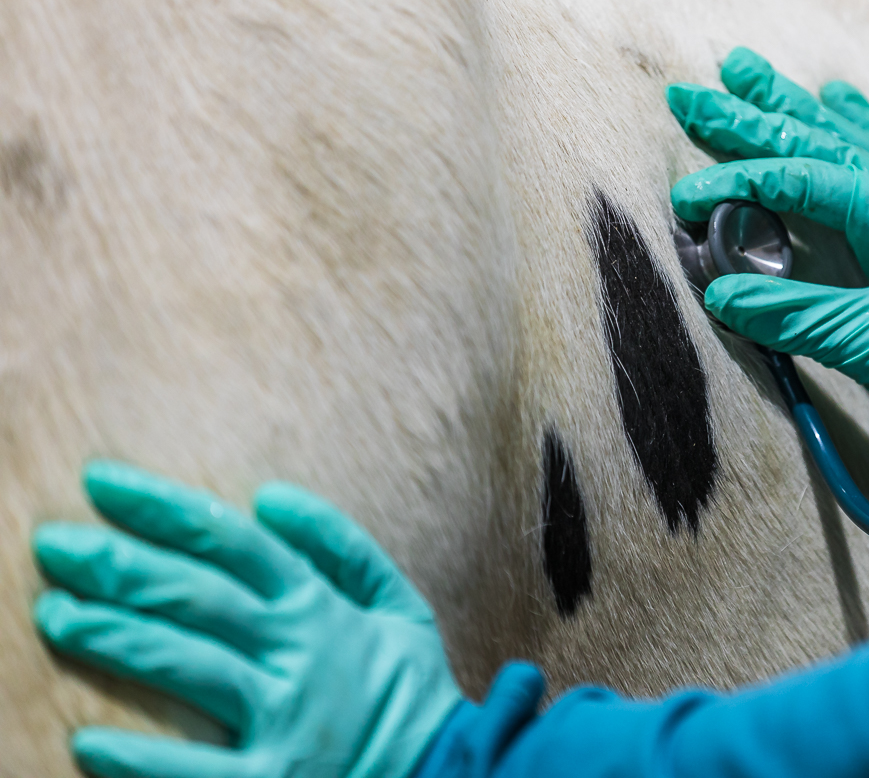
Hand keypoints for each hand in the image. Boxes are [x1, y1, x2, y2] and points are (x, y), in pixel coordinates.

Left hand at [33, 462, 464, 777]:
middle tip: (53, 543)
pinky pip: (197, 771)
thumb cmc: (409, 692)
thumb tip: (270, 497)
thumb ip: (342, 547)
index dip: (164, 508)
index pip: (233, 541)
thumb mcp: (398, 606)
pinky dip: (142, 758)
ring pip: (189, 666)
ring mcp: (285, 717)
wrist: (452, 775)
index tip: (101, 484)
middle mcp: (299, 653)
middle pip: (197, 597)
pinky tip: (88, 742)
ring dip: (118, 638)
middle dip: (120, 565)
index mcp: (321, 607)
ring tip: (55, 616)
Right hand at [668, 48, 868, 449]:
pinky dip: (847, 128)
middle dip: (749, 117)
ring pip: (839, 140)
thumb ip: (793, 314)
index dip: (740, 183)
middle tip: (691, 92)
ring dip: (789, 107)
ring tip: (746, 69)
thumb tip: (721, 293)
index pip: (802, 180)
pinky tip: (837, 98)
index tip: (687, 197)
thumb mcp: (867, 343)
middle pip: (815, 141)